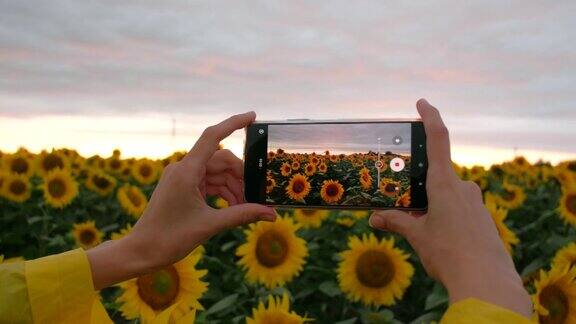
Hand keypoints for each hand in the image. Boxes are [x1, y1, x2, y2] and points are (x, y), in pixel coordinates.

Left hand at [87, 112, 275, 289]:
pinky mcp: (182, 188)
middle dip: (241, 176)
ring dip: (233, 188)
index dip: (233, 123)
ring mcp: (182, 178)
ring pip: (217, 173)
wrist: (141, 252)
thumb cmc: (169, 238)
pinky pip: (209, 183)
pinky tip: (234, 207)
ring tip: (246, 208)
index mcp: (186, 171)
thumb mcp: (210, 225)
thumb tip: (271, 214)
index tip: (253, 116)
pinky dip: (223, 193)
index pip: (213, 137)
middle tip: (257, 196)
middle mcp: (183, 169)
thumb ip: (242, 215)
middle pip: (221, 160)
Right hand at [369, 99, 531, 316]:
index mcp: (445, 184)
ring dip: (432, 206)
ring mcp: (476, 202)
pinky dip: (446, 216)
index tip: (423, 102)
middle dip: (420, 189)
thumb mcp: (418, 236)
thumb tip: (374, 218)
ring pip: (448, 194)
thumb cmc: (449, 254)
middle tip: (407, 208)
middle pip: (437, 176)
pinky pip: (459, 208)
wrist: (486, 281)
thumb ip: (396, 222)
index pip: (439, 139)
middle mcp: (463, 187)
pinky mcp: (482, 217)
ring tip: (421, 231)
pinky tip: (440, 239)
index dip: (431, 117)